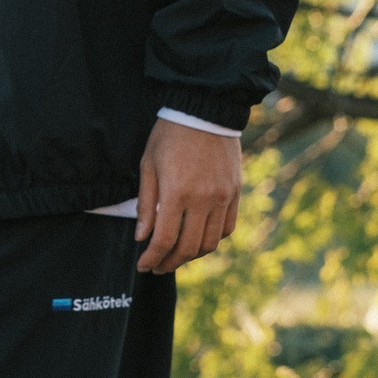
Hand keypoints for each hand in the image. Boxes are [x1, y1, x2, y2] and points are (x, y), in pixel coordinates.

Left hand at [135, 118, 240, 273]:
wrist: (204, 110)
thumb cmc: (169, 135)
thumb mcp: (148, 164)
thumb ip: (146, 204)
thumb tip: (142, 238)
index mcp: (177, 191)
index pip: (164, 240)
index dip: (152, 258)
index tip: (143, 266)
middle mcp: (203, 199)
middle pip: (188, 248)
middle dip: (170, 262)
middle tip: (158, 266)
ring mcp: (223, 197)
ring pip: (210, 243)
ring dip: (192, 256)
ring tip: (177, 255)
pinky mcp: (235, 193)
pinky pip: (227, 228)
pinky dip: (213, 240)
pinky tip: (199, 238)